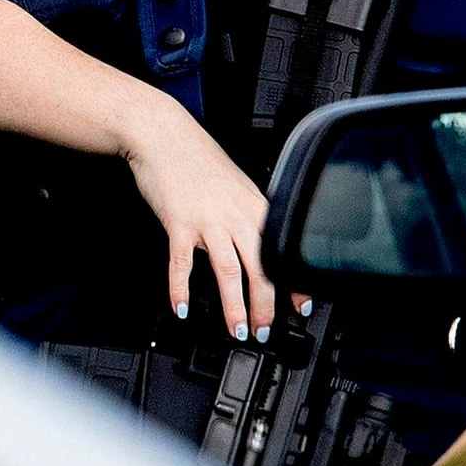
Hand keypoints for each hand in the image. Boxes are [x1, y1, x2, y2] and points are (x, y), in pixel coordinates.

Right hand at [115, 92, 275, 341]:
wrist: (163, 135)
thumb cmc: (197, 159)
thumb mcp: (235, 185)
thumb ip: (247, 215)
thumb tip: (257, 244)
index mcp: (254, 206)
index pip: (282, 250)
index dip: (295, 282)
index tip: (302, 306)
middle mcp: (236, 215)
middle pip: (260, 267)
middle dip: (266, 305)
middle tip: (265, 331)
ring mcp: (208, 220)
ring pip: (228, 271)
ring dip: (234, 306)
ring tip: (237, 330)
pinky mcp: (178, 222)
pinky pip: (182, 263)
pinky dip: (181, 289)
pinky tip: (181, 308)